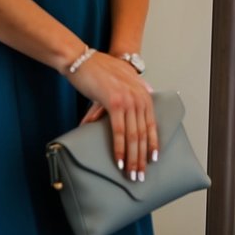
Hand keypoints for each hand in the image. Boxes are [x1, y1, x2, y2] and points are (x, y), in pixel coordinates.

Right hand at [73, 54, 158, 179]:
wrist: (81, 59)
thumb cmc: (98, 70)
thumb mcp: (122, 79)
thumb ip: (134, 91)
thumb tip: (143, 102)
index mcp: (144, 94)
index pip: (152, 125)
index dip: (153, 144)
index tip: (152, 161)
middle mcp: (140, 97)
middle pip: (144, 134)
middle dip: (142, 158)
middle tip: (140, 175)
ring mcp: (129, 100)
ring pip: (134, 136)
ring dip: (132, 158)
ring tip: (131, 174)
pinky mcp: (115, 102)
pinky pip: (119, 132)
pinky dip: (120, 149)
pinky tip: (120, 162)